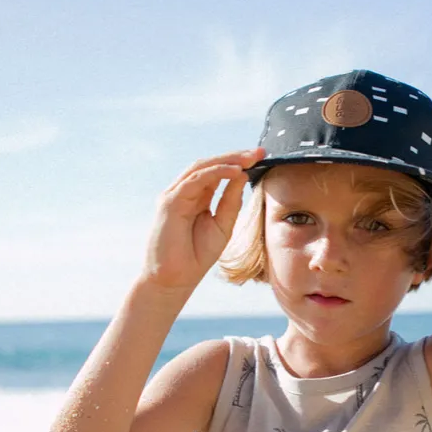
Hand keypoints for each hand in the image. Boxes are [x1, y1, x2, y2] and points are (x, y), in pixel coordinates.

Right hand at [142, 148, 264, 292]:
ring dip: (227, 160)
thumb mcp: (222, 226)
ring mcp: (175, 195)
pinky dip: (215, 172)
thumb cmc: (196, 256)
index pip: (217, 173)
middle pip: (210, 165)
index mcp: (196, 197)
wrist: (174, 280)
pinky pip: (195, 180)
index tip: (261, 157)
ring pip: (202, 167)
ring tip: (249, 157)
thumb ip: (230, 202)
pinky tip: (234, 170)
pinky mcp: (170, 202)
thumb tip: (242, 176)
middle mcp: (184, 192)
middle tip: (259, 152)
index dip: (238, 163)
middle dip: (235, 156)